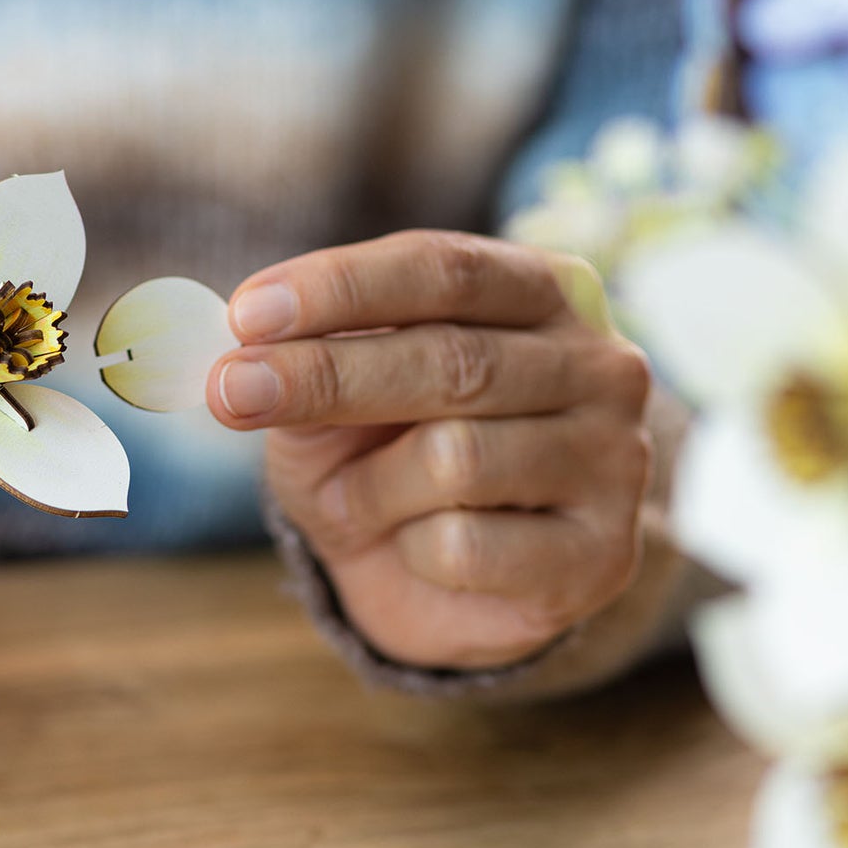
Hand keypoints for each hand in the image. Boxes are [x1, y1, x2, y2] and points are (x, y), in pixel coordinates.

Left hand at [208, 231, 652, 670]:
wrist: (445, 579)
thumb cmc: (387, 453)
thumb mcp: (334, 396)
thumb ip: (303, 363)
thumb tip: (237, 360)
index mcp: (544, 289)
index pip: (443, 268)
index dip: (342, 287)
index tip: (247, 313)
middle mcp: (602, 363)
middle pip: (451, 358)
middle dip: (327, 376)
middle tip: (231, 392)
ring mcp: (616, 459)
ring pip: (455, 459)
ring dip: (369, 486)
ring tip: (355, 501)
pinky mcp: (604, 556)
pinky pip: (467, 546)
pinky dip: (412, 552)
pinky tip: (422, 550)